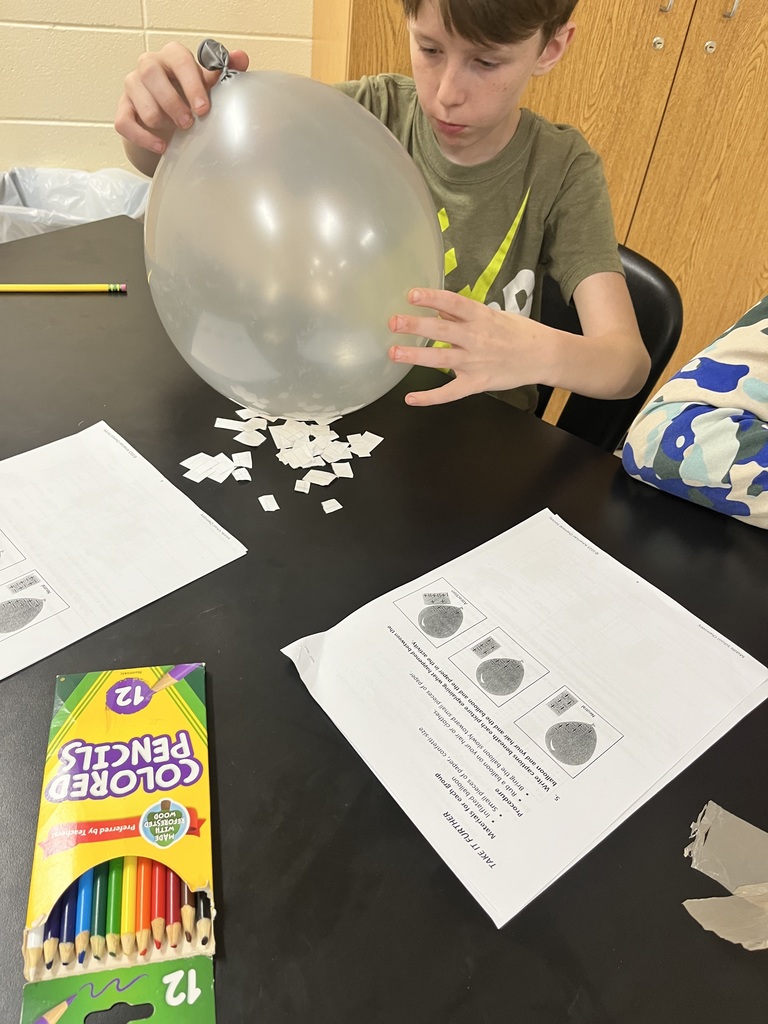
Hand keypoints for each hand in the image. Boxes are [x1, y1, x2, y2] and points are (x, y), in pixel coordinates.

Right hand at [115, 43, 249, 155]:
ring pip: (139, 98)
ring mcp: (133, 85)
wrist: (170, 117)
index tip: (203, 109)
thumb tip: (241, 58)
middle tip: (188, 123)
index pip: (179, 59)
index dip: (191, 84)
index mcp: (172, 55)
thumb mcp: (208, 84)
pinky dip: (143, 137)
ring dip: (158, 119)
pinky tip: (161, 147)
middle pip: (152, 74)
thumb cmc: (190, 94)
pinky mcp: (124, 108)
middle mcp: (149, 64)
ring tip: (175, 133)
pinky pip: (124, 122)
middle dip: (172, 102)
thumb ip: (224, 70)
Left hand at [388, 288, 542, 405]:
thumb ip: (463, 314)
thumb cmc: (518, 333)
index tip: (412, 295)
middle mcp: (476, 338)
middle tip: (393, 322)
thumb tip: (438, 308)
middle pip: (442, 330)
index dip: (432, 298)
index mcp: (481, 316)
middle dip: (416, 326)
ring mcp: (475, 362)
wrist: (543, 356)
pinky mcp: (477, 384)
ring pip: (441, 358)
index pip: (454, 303)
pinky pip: (450, 392)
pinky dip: (430, 397)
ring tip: (394, 352)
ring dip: (416, 356)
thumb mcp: (492, 315)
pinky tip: (410, 399)